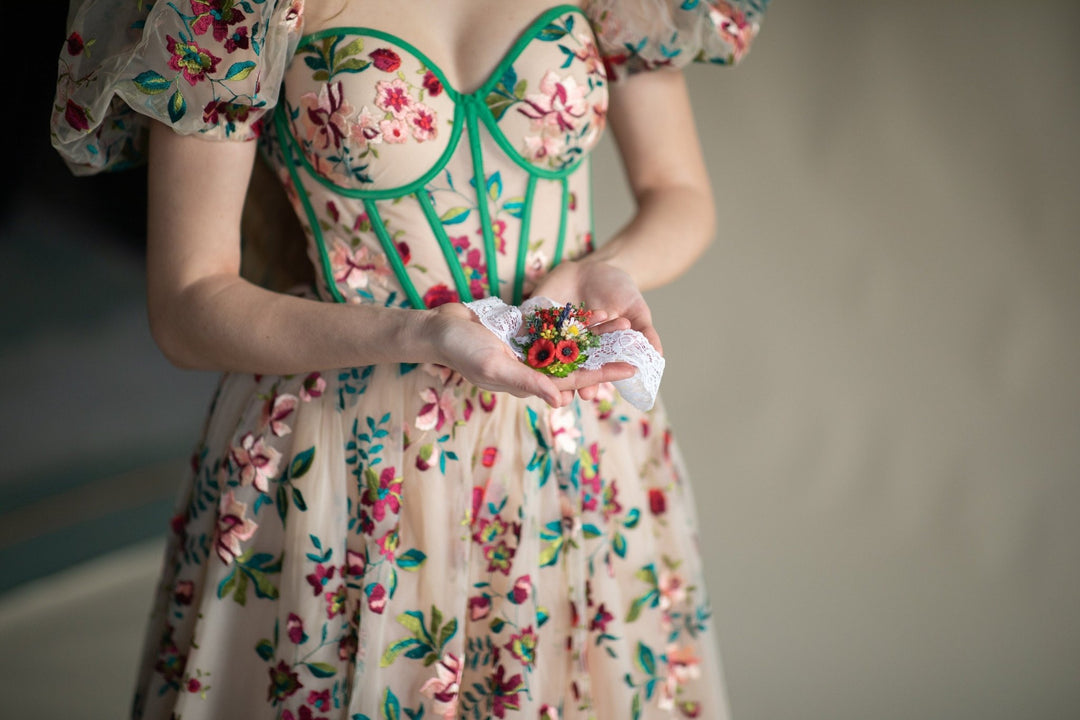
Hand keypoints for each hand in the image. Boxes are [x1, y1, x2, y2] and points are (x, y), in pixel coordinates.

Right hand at [425, 302, 634, 407]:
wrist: (440, 328)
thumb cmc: (463, 352)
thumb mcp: (495, 367)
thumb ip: (528, 382)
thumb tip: (561, 402)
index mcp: (530, 383)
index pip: (575, 382)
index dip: (603, 375)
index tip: (631, 369)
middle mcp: (534, 369)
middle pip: (579, 362)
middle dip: (606, 352)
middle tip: (635, 340)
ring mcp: (530, 350)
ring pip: (571, 344)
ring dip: (594, 334)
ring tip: (619, 321)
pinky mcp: (525, 332)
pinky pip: (556, 328)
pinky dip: (574, 321)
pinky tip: (593, 313)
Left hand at [527, 258, 661, 400]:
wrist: (600, 264)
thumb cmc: (621, 290)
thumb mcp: (636, 310)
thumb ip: (644, 332)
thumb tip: (659, 356)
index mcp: (594, 352)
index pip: (591, 373)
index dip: (590, 385)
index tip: (589, 394)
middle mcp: (571, 346)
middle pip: (565, 368)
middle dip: (562, 382)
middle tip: (561, 396)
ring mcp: (552, 331)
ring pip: (543, 352)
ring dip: (541, 366)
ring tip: (540, 379)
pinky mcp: (537, 313)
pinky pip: (529, 325)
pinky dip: (525, 335)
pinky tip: (521, 345)